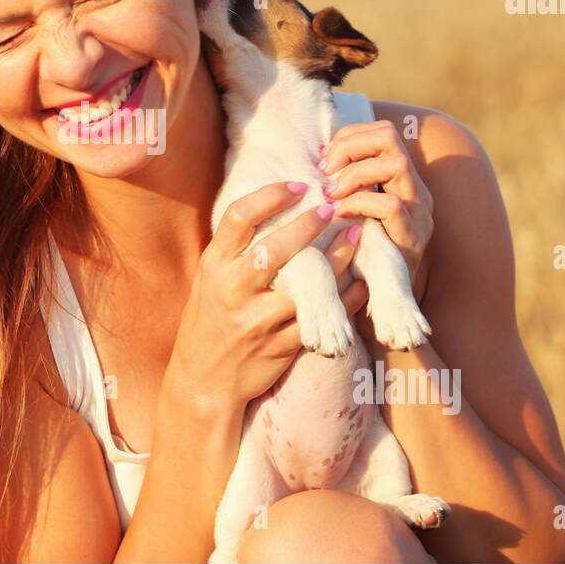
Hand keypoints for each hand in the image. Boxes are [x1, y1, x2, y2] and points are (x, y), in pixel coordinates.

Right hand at [167, 181, 367, 417]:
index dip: (270, 196)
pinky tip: (361, 281)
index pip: (239, 218)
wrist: (203, 380)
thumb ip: (236, 247)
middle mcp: (234, 290)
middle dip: (307, 225)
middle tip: (332, 206)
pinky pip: (320, 318)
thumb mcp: (211, 278)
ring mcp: (258, 321)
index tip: (298, 184)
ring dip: (337, 259)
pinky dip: (345, 299)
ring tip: (358, 235)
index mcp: (215, 266)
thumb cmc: (210, 318)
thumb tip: (271, 203)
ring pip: (305, 287)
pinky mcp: (280, 346)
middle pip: (273, 250)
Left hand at [317, 120, 434, 303]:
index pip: (381, 132)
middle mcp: (415, 190)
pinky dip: (361, 203)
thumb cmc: (356, 255)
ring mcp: (419, 213)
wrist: (381, 305)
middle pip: (389, 137)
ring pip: (396, 164)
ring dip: (354, 175)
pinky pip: (391, 206)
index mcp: (400, 180)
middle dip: (350, 147)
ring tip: (332, 195)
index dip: (348, 138)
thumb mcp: (349, 213)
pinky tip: (341, 215)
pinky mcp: (414, 238)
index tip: (323, 160)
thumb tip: (310, 160)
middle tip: (326, 173)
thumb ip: (341, 186)